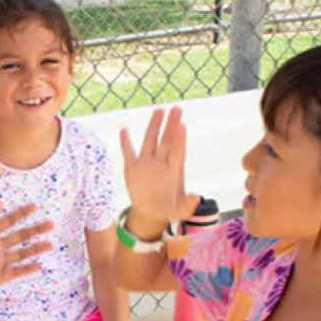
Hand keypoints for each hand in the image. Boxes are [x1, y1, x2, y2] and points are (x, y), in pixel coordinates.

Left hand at [0, 204, 53, 292]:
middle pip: (19, 235)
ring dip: (35, 248)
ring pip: (20, 253)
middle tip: (52, 223)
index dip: (21, 213)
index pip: (8, 220)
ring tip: (50, 244)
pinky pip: (13, 272)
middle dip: (35, 229)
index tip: (35, 205)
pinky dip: (25, 269)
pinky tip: (38, 266)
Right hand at [120, 107, 200, 225]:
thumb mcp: (179, 211)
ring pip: (150, 141)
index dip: (179, 140)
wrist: (151, 212)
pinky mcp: (132, 168)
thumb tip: (197, 198)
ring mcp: (146, 164)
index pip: (177, 152)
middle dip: (171, 125)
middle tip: (177, 109)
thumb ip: (188, 206)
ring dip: (153, 126)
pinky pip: (128, 153)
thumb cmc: (168, 209)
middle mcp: (160, 163)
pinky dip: (125, 143)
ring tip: (158, 110)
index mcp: (173, 171)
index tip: (182, 126)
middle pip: (166, 141)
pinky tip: (124, 131)